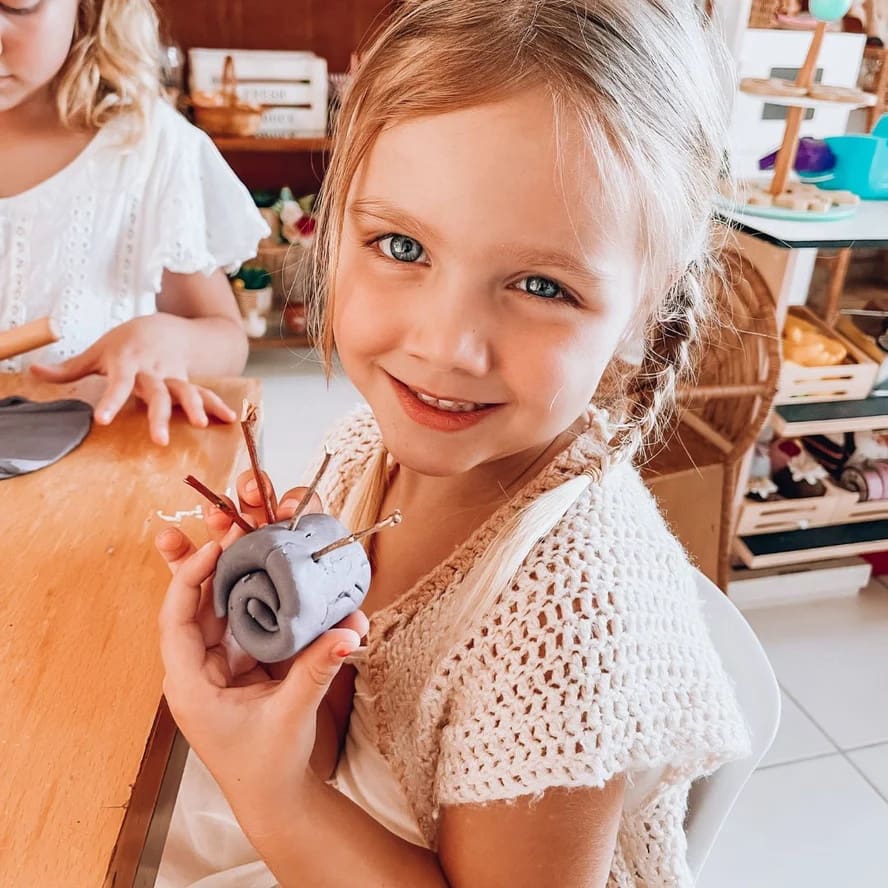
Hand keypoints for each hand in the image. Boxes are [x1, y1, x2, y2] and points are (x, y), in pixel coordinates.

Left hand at [29, 314, 236, 444]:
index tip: (103, 419)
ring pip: (185, 390)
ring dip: (195, 407)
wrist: (163, 325)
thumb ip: (69, 368)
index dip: (111, 401)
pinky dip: (217, 405)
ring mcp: (174, 375)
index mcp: (128, 363)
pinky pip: (205, 392)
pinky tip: (230, 419)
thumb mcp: (98, 351)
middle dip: (160, 415)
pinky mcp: (188, 381)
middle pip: (157, 392)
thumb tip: (34, 372)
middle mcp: (153, 370)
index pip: (118, 383)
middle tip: (160, 440)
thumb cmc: (126, 343)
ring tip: (199, 424)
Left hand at [155, 472, 367, 820]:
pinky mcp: (244, 663)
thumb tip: (348, 631)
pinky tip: (274, 569)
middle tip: (228, 522)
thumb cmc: (269, 766)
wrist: (278, 797)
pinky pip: (246, 620)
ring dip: (236, 572)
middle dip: (212, 562)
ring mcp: (221, 664)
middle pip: (197, 603)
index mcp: (191, 685)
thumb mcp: (291, 716)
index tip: (215, 546)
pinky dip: (260, 595)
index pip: (177, 620)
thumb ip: (316, 671)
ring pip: (221, 606)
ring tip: (248, 533)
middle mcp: (199, 669)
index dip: (190, 578)